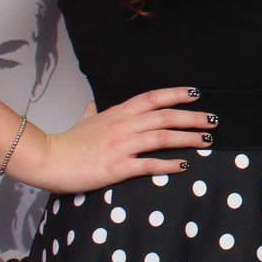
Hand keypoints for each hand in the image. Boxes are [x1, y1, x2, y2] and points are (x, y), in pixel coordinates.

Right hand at [16, 87, 213, 192]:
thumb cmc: (66, 143)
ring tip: (207, 141)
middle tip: (213, 120)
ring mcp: (122, 145)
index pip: (153, 98)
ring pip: (163, 138)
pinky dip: (168, 165)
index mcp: (118, 113)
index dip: (177, 94)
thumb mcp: (81, 122)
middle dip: (193, 117)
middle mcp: (124, 125)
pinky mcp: (117, 167)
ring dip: (188, 139)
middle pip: (166, 116)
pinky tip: (183, 166)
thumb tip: (91, 105)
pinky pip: (149, 165)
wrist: (48, 160)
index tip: (196, 94)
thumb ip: (91, 113)